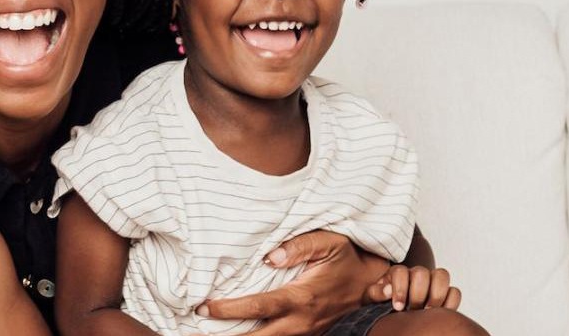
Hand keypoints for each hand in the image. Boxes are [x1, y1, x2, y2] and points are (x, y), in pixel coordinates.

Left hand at [195, 231, 388, 335]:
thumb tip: (270, 256)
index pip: (258, 307)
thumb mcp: (329, 242)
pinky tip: (237, 333)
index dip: (228, 309)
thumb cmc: (347, 257)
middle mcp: (301, 321)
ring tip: (210, 335)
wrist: (371, 281)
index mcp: (301, 298)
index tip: (204, 307)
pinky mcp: (307, 333)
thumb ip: (300, 245)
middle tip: (196, 331)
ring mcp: (305, 331)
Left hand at [365, 266, 460, 312]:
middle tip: (412, 309)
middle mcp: (416, 274)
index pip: (401, 271)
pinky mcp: (445, 295)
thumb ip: (376, 293)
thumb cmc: (380, 305)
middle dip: (417, 294)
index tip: (397, 307)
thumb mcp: (371, 299)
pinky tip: (438, 314)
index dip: (400, 289)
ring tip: (427, 311)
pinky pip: (455, 292)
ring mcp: (432, 283)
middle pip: (422, 272)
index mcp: (397, 274)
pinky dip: (450, 303)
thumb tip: (388, 290)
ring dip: (436, 295)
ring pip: (442, 275)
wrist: (392, 316)